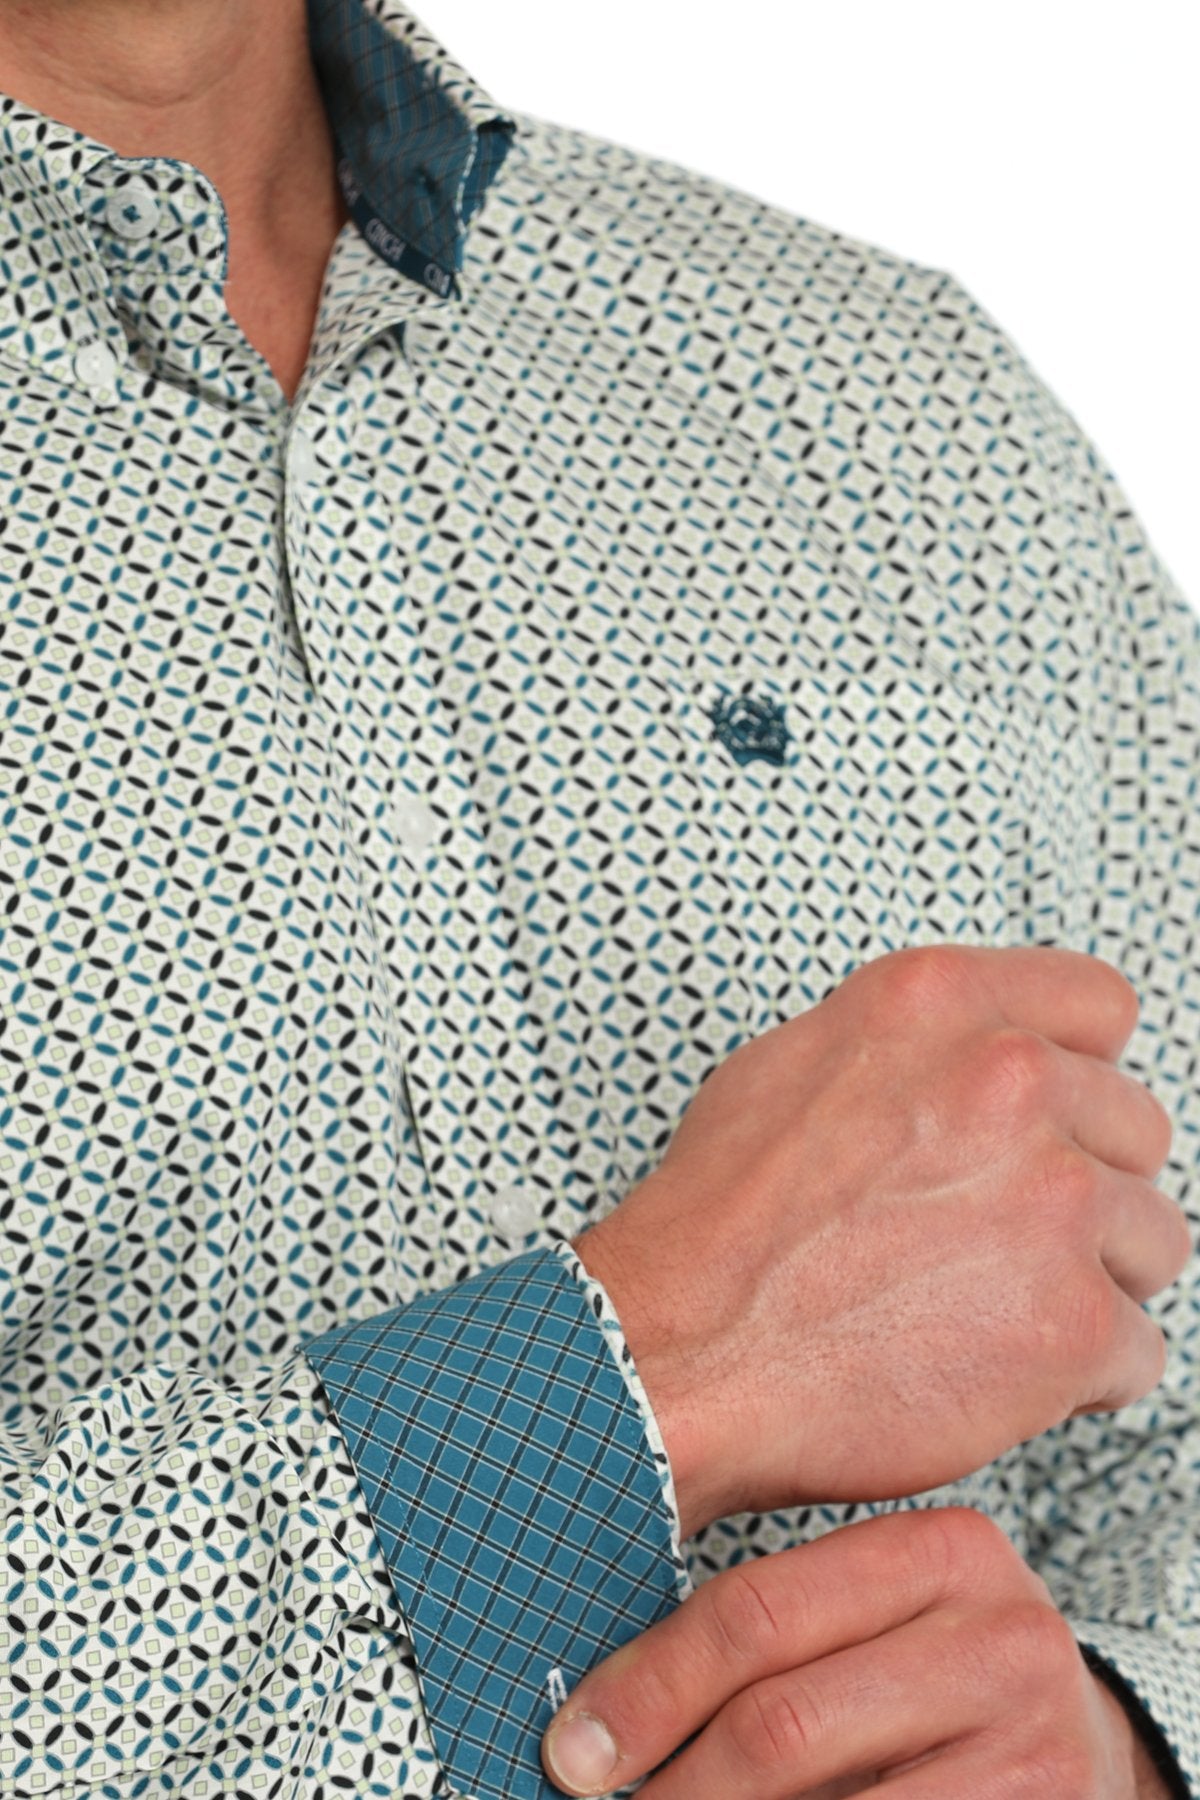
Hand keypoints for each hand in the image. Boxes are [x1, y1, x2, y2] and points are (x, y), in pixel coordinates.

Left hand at [540, 1506, 1167, 1797]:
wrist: (1077, 1744)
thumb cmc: (931, 1673)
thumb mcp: (875, 1616)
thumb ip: (774, 1633)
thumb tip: (601, 1711)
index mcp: (941, 1547)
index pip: (756, 1612)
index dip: (649, 1687)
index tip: (573, 1747)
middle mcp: (1001, 1632)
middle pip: (782, 1720)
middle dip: (674, 1783)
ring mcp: (1034, 1739)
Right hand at [572, 943, 1189, 1537]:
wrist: (675, 1355)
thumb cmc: (717, 1227)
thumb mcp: (792, 1064)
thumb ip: (914, 1046)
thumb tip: (980, 1060)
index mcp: (940, 1004)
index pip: (1100, 1004)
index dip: (1079, 1074)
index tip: (1057, 1121)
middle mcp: (1010, 1080)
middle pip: (1136, 1131)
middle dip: (1081, 1190)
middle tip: (994, 1240)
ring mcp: (1053, 1200)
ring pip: (1154, 1241)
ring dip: (1088, 1281)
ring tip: (986, 1311)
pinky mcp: (1073, 1322)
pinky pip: (1140, 1353)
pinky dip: (1078, 1377)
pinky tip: (992, 1372)